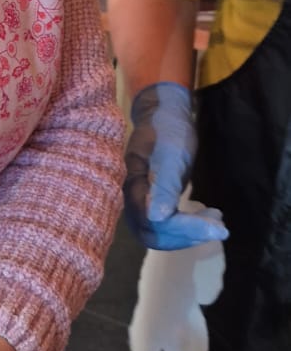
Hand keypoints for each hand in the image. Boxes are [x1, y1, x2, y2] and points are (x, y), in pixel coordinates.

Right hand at [124, 82, 228, 250]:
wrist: (165, 115)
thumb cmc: (167, 129)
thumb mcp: (170, 154)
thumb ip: (163, 185)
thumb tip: (156, 218)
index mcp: (132, 186)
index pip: (154, 221)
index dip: (183, 228)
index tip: (217, 227)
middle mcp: (131, 199)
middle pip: (153, 233)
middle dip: (187, 235)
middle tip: (219, 227)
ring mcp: (140, 202)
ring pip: (158, 233)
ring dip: (188, 234)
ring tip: (216, 221)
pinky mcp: (152, 202)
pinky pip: (164, 226)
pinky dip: (186, 227)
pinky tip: (206, 216)